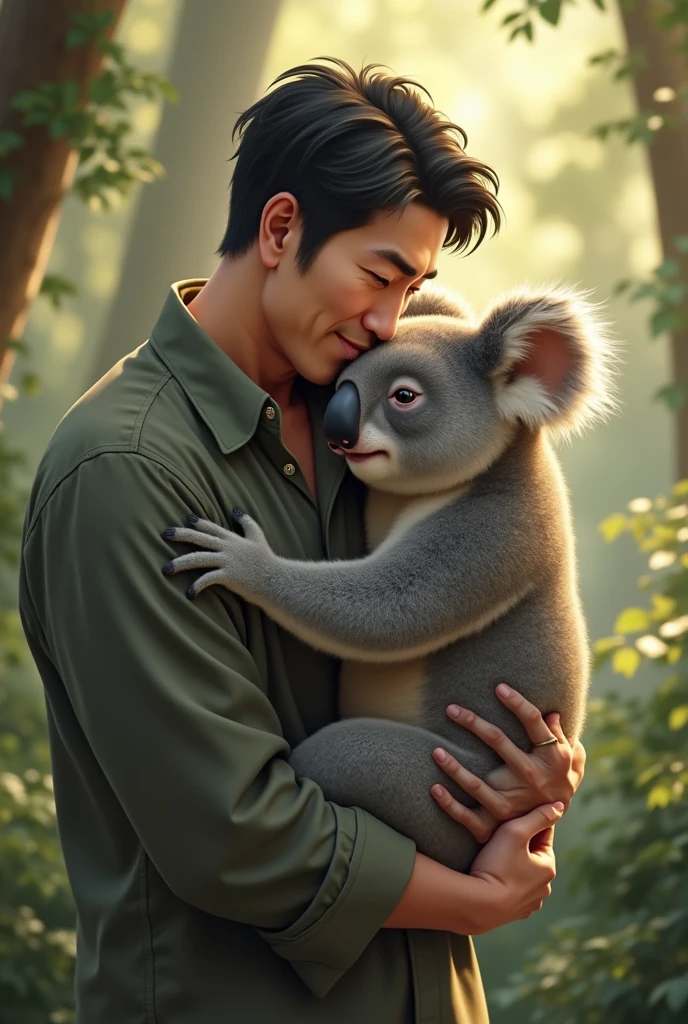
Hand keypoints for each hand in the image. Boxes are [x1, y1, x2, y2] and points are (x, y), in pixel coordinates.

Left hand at [161, 509, 271, 599]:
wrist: (276, 580)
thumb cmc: (267, 560)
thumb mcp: (258, 536)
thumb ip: (246, 522)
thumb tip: (236, 510)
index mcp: (232, 539)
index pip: (212, 527)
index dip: (198, 522)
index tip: (186, 519)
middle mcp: (227, 547)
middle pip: (199, 538)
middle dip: (181, 535)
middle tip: (165, 534)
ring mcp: (227, 561)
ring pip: (198, 558)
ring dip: (180, 563)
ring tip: (166, 569)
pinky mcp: (228, 576)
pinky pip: (207, 579)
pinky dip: (197, 586)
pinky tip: (189, 593)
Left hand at [430, 685, 584, 838]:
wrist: (553, 827)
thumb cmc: (559, 784)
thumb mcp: (568, 761)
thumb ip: (561, 737)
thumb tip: (554, 712)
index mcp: (551, 756)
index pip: (533, 722)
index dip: (517, 703)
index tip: (499, 687)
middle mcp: (532, 775)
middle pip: (498, 741)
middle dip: (472, 722)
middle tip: (451, 709)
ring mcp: (514, 800)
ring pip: (478, 782)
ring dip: (453, 765)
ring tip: (436, 750)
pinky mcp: (497, 819)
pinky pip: (468, 814)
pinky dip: (449, 803)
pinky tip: (434, 788)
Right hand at [466, 802, 562, 933]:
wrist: (478, 905)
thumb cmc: (497, 864)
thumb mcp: (516, 832)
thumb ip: (538, 817)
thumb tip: (560, 806)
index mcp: (548, 867)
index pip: (543, 835)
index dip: (529, 823)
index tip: (513, 817)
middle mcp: (544, 888)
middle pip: (534, 856)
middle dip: (521, 846)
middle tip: (500, 837)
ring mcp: (530, 903)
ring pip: (525, 875)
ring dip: (515, 865)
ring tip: (495, 858)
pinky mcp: (515, 914)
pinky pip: (515, 892)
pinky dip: (508, 883)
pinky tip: (494, 878)